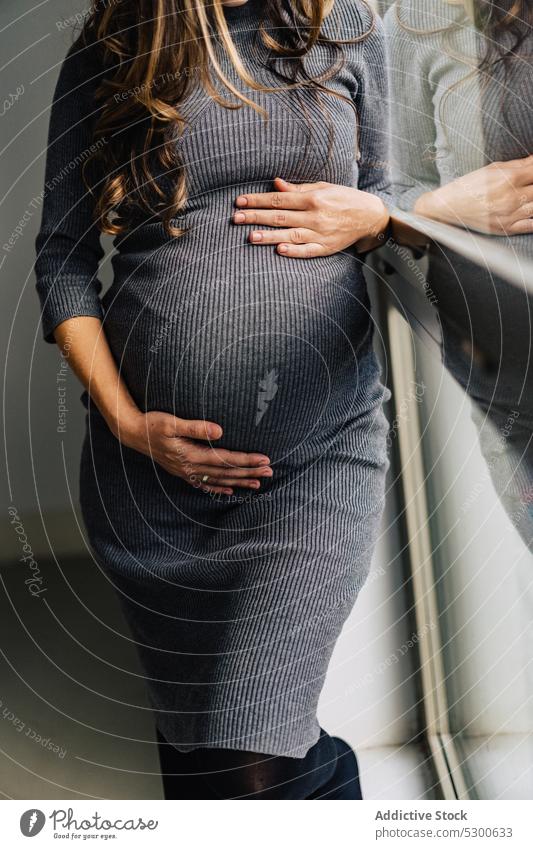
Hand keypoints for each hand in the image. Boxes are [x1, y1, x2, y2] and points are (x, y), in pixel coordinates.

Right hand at [116, 411, 272, 495]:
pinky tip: (230, 490)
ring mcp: (187, 472)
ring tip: (258, 483)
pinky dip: (219, 488)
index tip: (264, 459)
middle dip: (249, 472)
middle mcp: (191, 467)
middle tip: (270, 472)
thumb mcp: (172, 422)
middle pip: (226, 472)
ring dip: (239, 481)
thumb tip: (219, 431)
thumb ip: (196, 427)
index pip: (226, 459)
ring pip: (218, 480)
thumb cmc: (153, 424)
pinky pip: (204, 484)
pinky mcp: (183, 472)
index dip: (246, 460)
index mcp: (191, 454)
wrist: (133, 434)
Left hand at [233, 177, 389, 256]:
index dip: (258, 200)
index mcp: (312, 198)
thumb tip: (276, 183)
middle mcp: (315, 216)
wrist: (369, 216)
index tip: (239, 202)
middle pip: (280, 216)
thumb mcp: (322, 187)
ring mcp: (320, 233)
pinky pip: (308, 251)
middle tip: (236, 219)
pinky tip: (279, 250)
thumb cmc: (343, 198)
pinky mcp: (326, 248)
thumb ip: (298, 189)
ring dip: (269, 236)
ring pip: (290, 235)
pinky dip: (294, 251)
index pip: (279, 199)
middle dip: (256, 217)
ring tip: (250, 237)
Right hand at [414, 155, 532, 234]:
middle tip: (527, 185)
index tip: (531, 174)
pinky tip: (529, 211)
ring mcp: (510, 215)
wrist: (448, 207)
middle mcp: (511, 198)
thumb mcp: (493, 168)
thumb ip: (519, 164)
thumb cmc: (468, 186)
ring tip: (526, 196)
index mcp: (509, 179)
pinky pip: (531, 226)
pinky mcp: (506, 228)